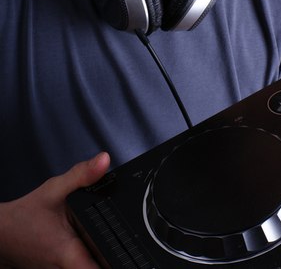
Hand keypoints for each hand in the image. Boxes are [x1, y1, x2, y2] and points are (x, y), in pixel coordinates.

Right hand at [0, 152, 109, 267]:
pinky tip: (87, 243)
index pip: (101, 268)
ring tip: (95, 239)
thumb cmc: (25, 216)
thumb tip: (104, 160)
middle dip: (112, 256)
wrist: (2, 234)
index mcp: (69, 254)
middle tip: (118, 241)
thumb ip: (82, 175)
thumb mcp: (54, 189)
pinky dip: (88, 258)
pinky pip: (80, 268)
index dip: (117, 261)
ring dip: (99, 257)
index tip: (129, 254)